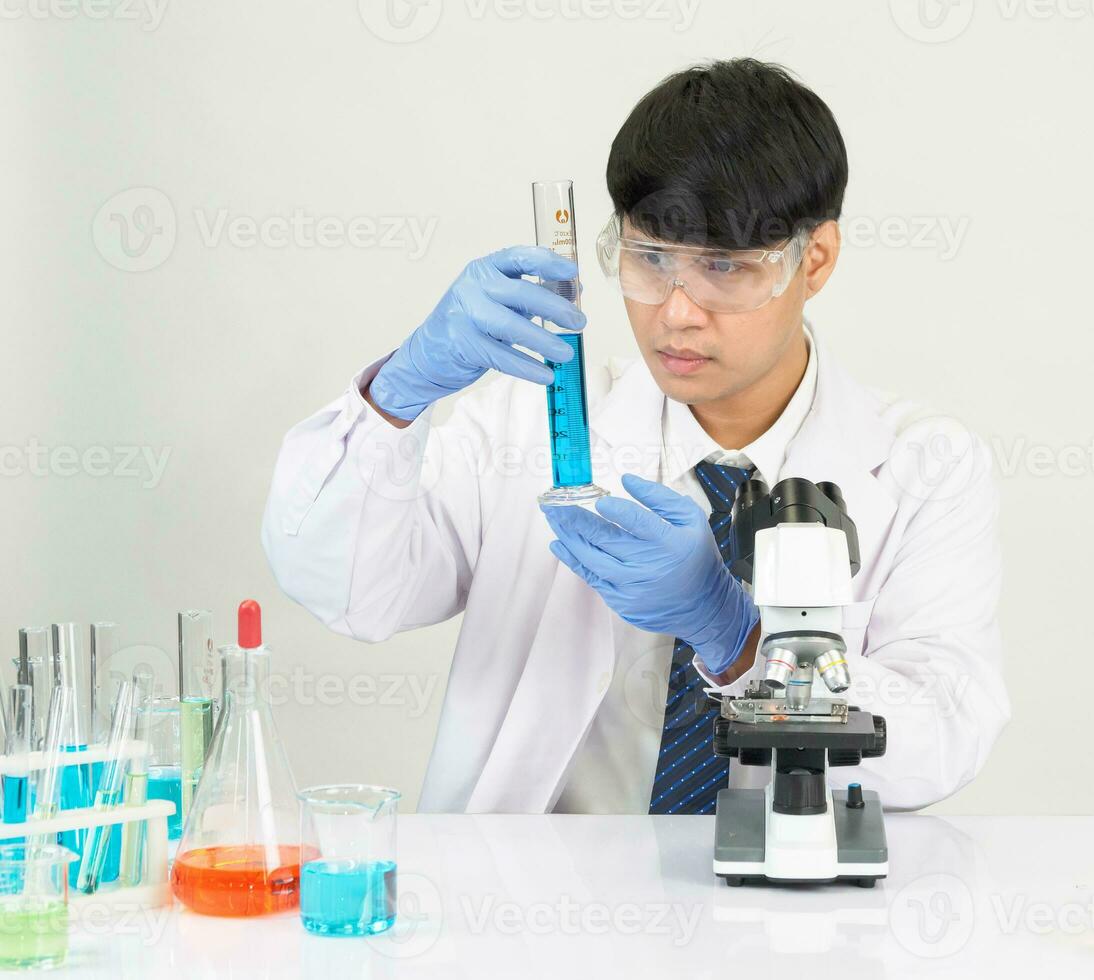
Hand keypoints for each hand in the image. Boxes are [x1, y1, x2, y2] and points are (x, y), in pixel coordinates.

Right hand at [368, 246, 585, 419]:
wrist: (430, 352)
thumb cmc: (473, 323)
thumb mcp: (500, 301)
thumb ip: (533, 294)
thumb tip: (576, 291)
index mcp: (487, 269)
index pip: (519, 257)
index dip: (548, 262)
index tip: (573, 272)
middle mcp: (474, 286)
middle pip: (520, 292)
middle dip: (554, 308)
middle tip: (579, 322)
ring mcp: (464, 314)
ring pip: (510, 325)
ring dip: (543, 341)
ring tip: (566, 353)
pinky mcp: (462, 343)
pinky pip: (501, 356)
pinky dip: (526, 367)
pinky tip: (545, 375)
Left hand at [541, 473, 758, 674]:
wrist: (704, 607)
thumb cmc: (696, 555)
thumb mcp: (691, 519)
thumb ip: (660, 497)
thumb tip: (626, 480)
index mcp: (671, 543)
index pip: (638, 523)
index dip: (616, 511)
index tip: (598, 501)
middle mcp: (650, 567)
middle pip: (607, 540)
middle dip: (576, 520)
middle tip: (553, 504)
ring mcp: (634, 588)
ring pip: (593, 560)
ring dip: (569, 538)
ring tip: (553, 519)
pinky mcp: (622, 603)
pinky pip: (593, 578)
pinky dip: (574, 560)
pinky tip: (560, 544)